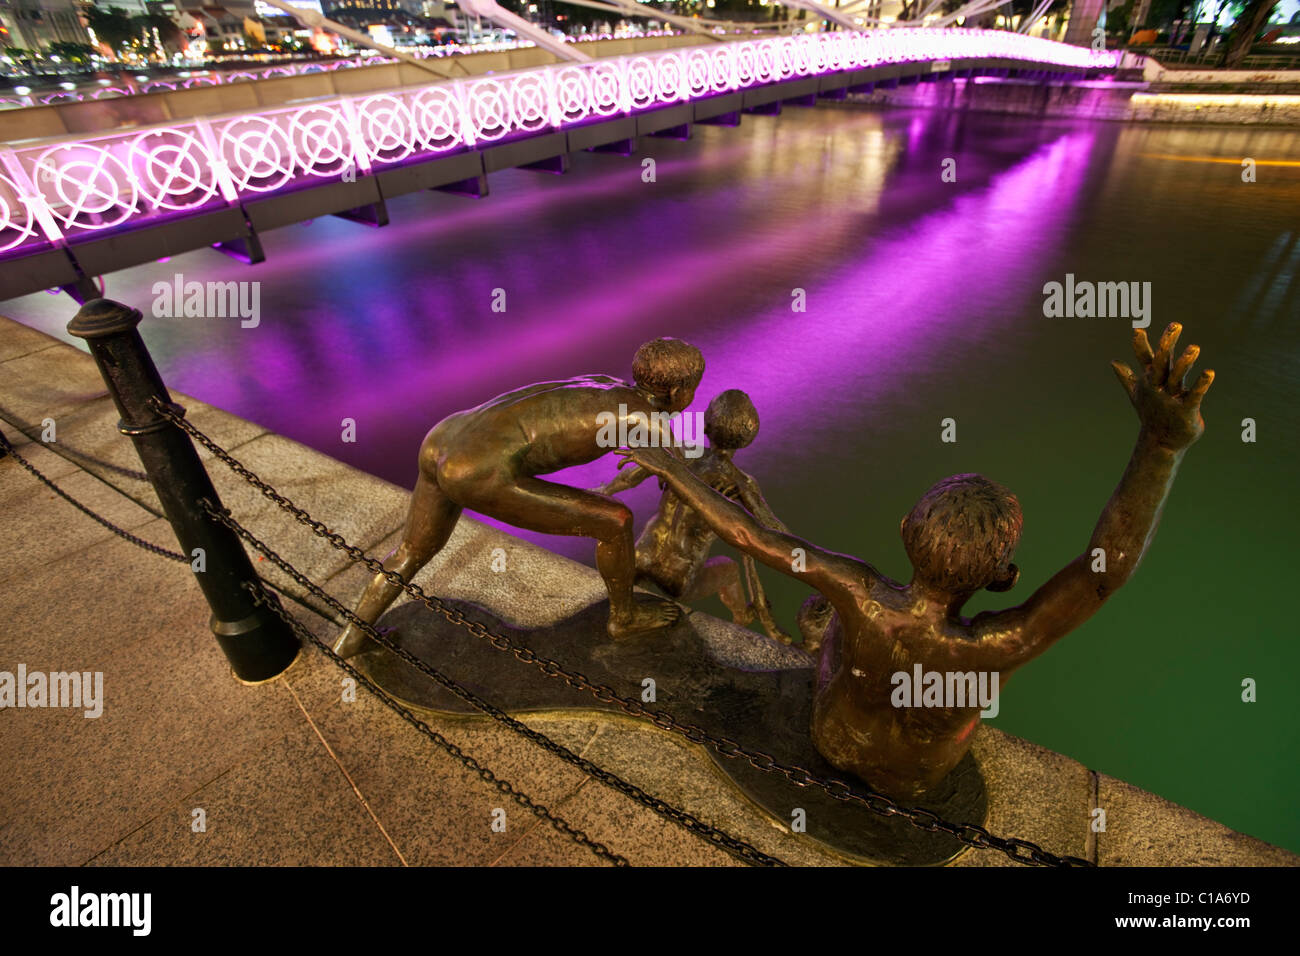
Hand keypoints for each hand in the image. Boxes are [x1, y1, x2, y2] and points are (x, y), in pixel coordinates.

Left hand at [614, 444, 679, 476]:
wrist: (668, 466)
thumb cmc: (671, 463)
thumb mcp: (671, 457)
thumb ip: (671, 455)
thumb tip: (680, 458)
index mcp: (651, 444)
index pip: (642, 440)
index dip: (636, 439)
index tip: (632, 439)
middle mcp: (644, 446)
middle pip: (632, 441)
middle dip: (626, 440)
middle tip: (621, 440)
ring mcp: (639, 450)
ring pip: (625, 449)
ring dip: (619, 451)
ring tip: (614, 452)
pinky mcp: (636, 457)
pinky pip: (624, 459)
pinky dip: (620, 463)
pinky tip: (618, 467)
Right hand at [1111, 323, 1213, 450]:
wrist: (1161, 443)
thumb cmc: (1152, 414)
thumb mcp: (1138, 394)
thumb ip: (1127, 376)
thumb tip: (1112, 362)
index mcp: (1150, 381)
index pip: (1145, 359)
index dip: (1141, 345)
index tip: (1138, 329)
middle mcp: (1159, 387)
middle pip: (1161, 362)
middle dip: (1166, 344)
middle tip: (1175, 325)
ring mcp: (1171, 398)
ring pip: (1177, 376)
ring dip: (1184, 362)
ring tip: (1194, 348)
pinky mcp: (1186, 409)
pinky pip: (1194, 395)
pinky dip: (1202, 384)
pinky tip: (1209, 373)